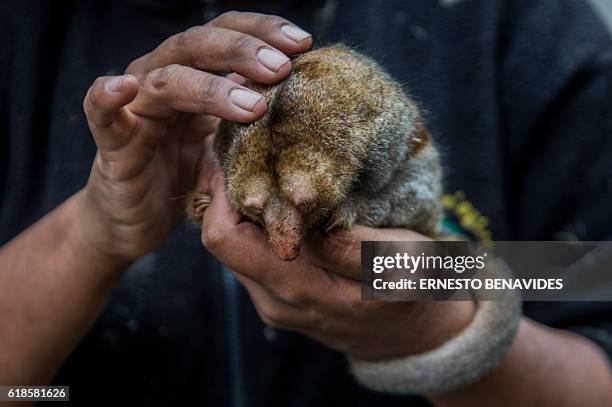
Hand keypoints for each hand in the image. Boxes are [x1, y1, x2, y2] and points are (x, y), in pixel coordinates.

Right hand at [76, 12, 311, 265]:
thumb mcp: (231, 149)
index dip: (263, 32)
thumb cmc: (188, 178)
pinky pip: (100, 111)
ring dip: (209, 88)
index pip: (227, 34)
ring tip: (251, 107)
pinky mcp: (112, 140)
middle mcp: (164, 79)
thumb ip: (255, 126)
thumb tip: (308, 108)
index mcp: (196, 76)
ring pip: (167, 79)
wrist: (138, 219)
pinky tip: (122, 88)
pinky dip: (107, 96)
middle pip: (199, 45)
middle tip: (282, 68)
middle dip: (244, 52)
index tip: (304, 43)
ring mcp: (138, 107)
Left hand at [201, 172, 473, 360]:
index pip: (227, 238)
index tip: (239, 154)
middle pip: (220, 239)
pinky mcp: (276, 296)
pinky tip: (277, 202)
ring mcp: (272, 300)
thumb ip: (348, 244)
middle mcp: (273, 299)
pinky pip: (249, 255)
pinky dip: (255, 226)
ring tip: (263, 172)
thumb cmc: (413, 292)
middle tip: (247, 154)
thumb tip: (301, 211)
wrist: (411, 336)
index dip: (222, 192)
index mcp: (298, 289)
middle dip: (227, 194)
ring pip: (233, 246)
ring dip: (241, 210)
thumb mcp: (399, 263)